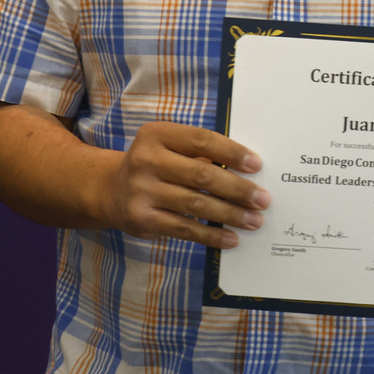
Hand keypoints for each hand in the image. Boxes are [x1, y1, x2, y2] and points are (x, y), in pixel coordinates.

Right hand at [104, 121, 267, 247]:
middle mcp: (146, 160)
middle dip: (238, 189)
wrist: (110, 191)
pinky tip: (231, 238)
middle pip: (202, 175)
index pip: (202, 140)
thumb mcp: (170, 148)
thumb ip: (201, 154)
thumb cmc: (156, 165)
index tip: (257, 165)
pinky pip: (184, 229)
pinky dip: (211, 235)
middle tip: (263, 199)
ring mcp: (142, 191)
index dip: (232, 153)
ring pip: (196, 204)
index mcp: (156, 134)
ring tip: (254, 220)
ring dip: (230, 214)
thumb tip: (248, 172)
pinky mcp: (143, 219)